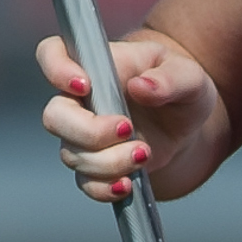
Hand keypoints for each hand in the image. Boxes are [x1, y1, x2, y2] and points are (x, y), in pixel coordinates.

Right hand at [37, 35, 219, 202]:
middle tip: (127, 128)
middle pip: (55, 116)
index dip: (56, 69)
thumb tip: (142, 87)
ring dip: (108, 161)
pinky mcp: (95, 163)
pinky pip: (86, 182)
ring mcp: (83, 134)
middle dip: (88, 130)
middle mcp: (81, 100)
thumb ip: (170, 78)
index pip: (52, 54)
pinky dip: (104, 187)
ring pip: (72, 154)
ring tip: (144, 153)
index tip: (85, 85)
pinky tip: (126, 184)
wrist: (187, 122)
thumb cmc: (182, 86)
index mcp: (98, 65)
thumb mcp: (189, 76)